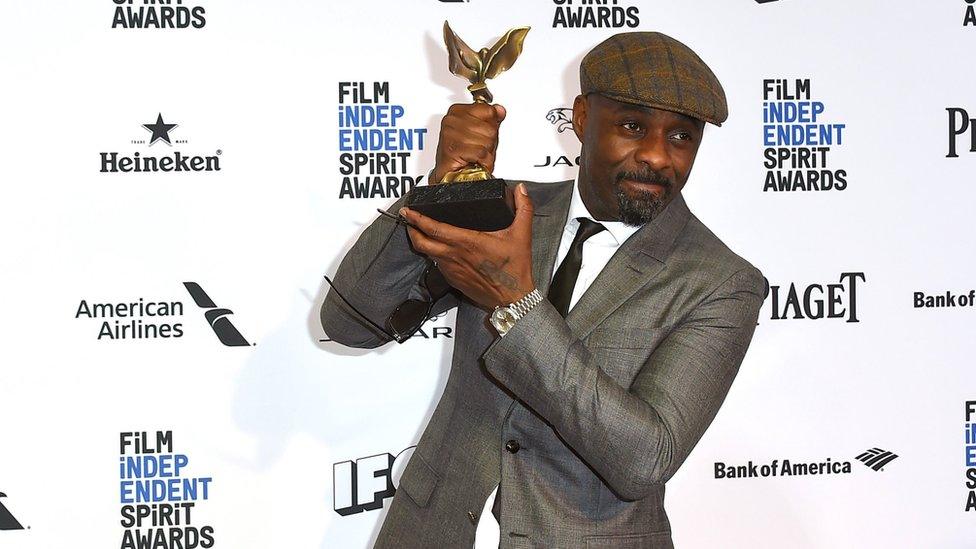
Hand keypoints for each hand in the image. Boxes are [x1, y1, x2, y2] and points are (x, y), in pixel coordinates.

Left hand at [401, 183, 533, 309]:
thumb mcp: (522, 235)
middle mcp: (455, 256)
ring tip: (420, 232)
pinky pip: (438, 265)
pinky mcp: (453, 280)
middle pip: (421, 242)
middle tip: (408, 219)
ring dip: (421, 242)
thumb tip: (520, 190)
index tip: (409, 210)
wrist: (513, 299)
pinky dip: (434, 255)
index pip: (433, 228)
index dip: (417, 218)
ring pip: (428, 254)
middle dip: (411, 229)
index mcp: (467, 242)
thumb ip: (523, 209)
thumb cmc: (514, 270)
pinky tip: (439, 250)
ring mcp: (452, 270)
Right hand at [432, 103, 506, 183]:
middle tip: (478, 146)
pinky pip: (481, 152)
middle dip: (489, 141)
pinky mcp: (454, 149)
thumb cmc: (464, 154)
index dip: (491, 125)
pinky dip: (483, 160)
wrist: (450, 174)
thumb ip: (491, 119)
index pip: (488, 110)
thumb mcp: (482, 132)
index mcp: (457, 111)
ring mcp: (451, 134)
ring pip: (487, 140)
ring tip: (475, 154)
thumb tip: (500, 110)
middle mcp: (451, 120)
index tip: (480, 132)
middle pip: (489, 127)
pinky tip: (475, 160)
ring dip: (486, 152)